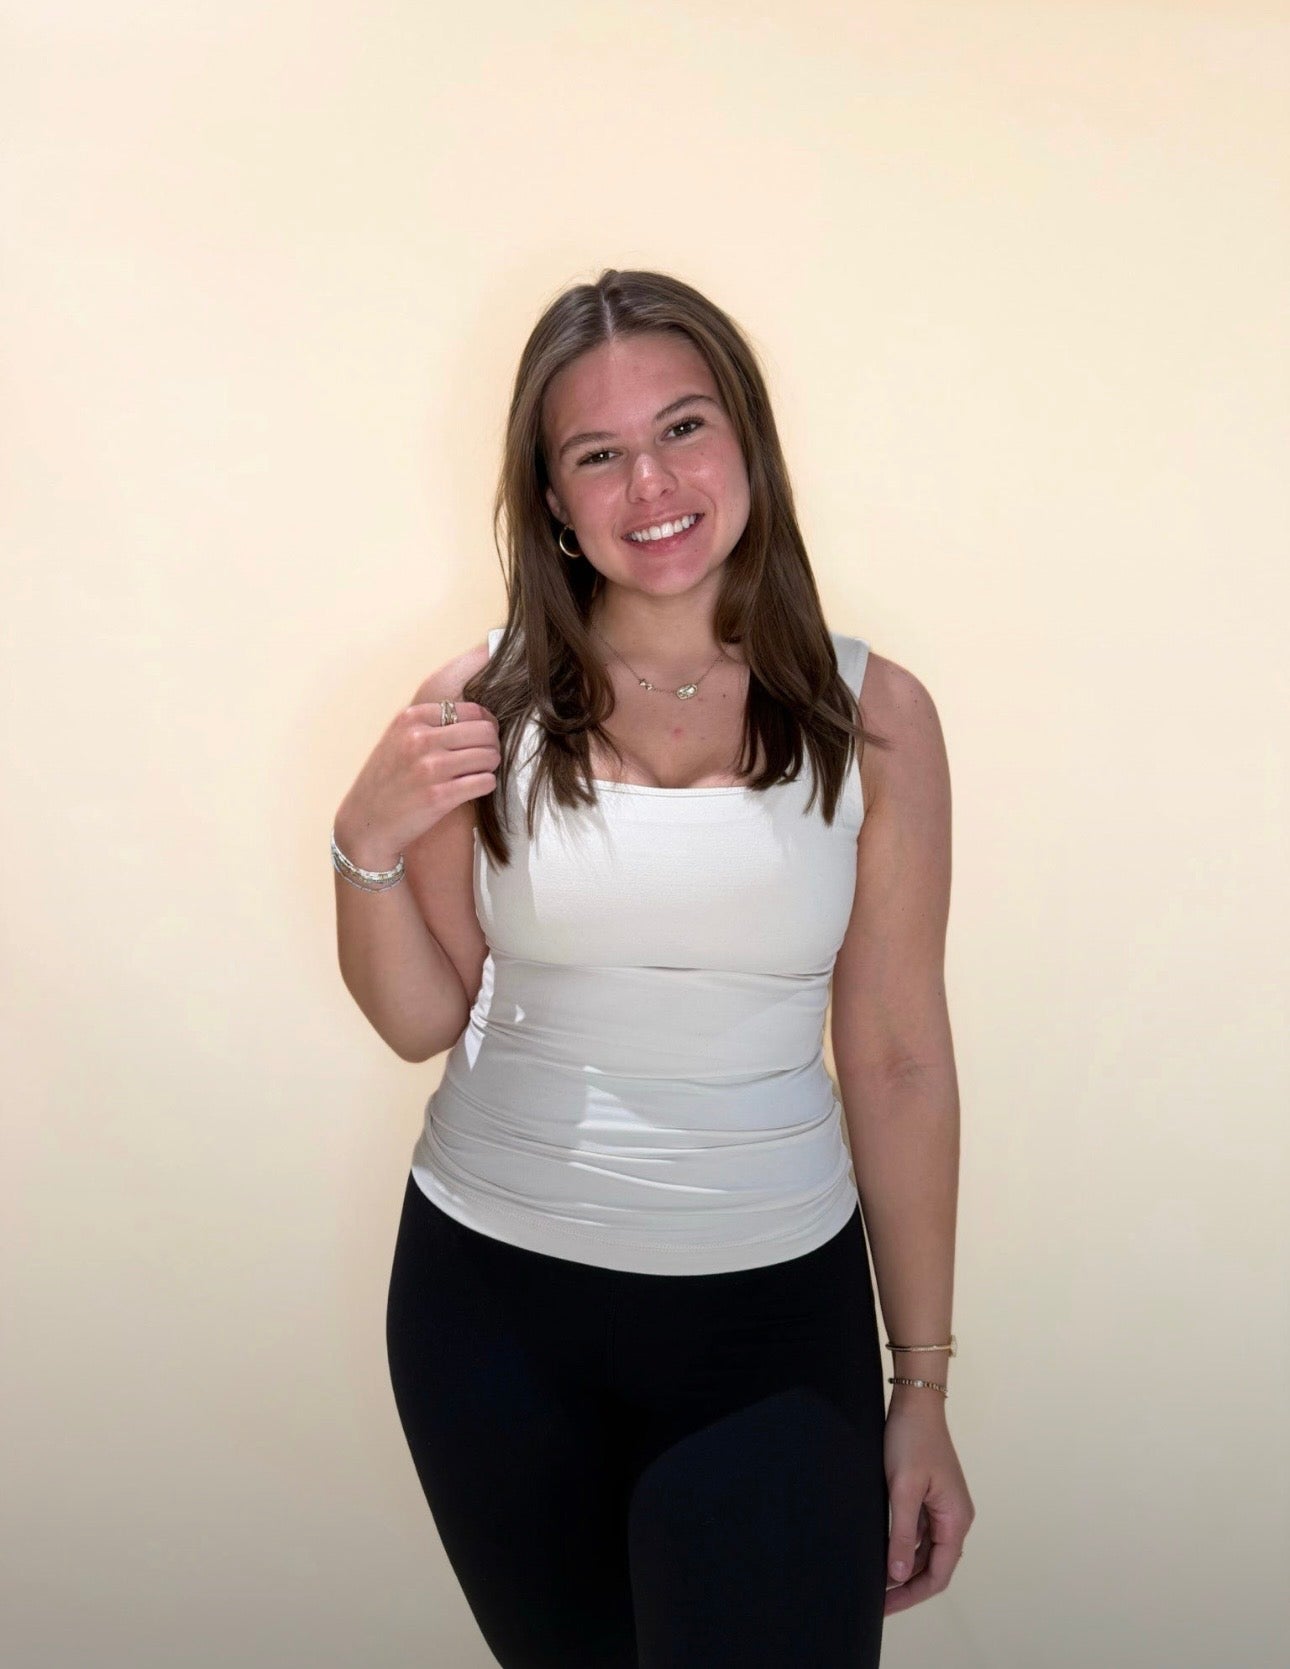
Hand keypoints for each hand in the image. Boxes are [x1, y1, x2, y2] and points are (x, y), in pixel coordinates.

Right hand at [334, 694, 499, 867]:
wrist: (365, 823)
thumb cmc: (386, 782)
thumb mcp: (398, 739)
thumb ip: (430, 724)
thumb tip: (481, 716)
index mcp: (411, 719)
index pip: (471, 710)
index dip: (485, 724)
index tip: (482, 739)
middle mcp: (420, 739)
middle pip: (485, 731)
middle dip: (491, 745)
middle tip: (485, 758)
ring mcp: (430, 768)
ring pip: (489, 756)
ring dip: (490, 766)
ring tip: (479, 773)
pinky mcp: (440, 796)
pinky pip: (485, 782)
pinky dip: (486, 785)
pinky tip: (474, 789)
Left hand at [882, 1397, 973, 1616]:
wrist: (916, 1403)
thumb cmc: (911, 1440)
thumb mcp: (902, 1490)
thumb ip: (901, 1536)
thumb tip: (899, 1576)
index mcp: (956, 1520)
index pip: (939, 1574)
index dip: (912, 1595)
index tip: (885, 1606)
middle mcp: (955, 1518)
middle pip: (935, 1567)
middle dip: (907, 1587)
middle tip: (876, 1601)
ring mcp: (945, 1508)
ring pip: (927, 1551)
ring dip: (905, 1569)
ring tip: (876, 1583)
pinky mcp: (932, 1497)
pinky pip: (921, 1533)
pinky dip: (905, 1548)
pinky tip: (884, 1554)